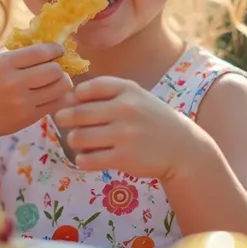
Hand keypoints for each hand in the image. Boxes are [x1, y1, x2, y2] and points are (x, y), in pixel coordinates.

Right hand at [0, 43, 72, 137]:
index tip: (58, 50)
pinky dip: (60, 96)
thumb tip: (48, 42)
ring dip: (63, 81)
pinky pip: (57, 103)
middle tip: (56, 68)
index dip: (55, 49)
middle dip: (59, 67)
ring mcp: (23, 101)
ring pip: (60, 87)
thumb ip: (19, 53)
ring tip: (57, 80)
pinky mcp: (30, 117)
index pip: (40, 52)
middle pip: (54, 70)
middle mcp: (14, 82)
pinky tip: (54, 93)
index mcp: (4, 64)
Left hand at [53, 76, 203, 178]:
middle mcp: (126, 109)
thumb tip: (65, 99)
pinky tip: (88, 157)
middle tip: (64, 122)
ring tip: (79, 141)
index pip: (88, 88)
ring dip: (73, 140)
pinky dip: (82, 160)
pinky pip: (87, 160)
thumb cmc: (151, 119)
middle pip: (77, 113)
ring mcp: (125, 135)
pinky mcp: (124, 158)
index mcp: (128, 90)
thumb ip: (104, 94)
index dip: (75, 96)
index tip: (76, 103)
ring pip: (78, 137)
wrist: (182, 148)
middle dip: (65, 119)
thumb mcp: (135, 97)